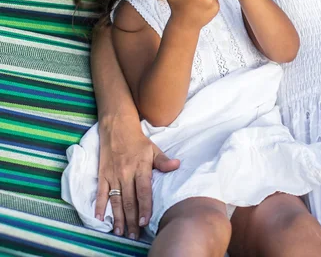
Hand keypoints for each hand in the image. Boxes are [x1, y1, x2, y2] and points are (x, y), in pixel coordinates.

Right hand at [96, 118, 179, 237]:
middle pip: (129, 200)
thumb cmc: (138, 140)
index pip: (143, 190)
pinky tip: (100, 219)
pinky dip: (100, 206)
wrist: (117, 127)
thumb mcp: (153, 148)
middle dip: (132, 219)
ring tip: (120, 232)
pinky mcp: (103, 174)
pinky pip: (101, 193)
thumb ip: (163, 161)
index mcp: (140, 167)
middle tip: (133, 235)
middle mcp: (126, 172)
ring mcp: (113, 174)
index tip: (145, 222)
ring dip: (118, 217)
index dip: (144, 207)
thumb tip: (177, 165)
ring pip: (115, 200)